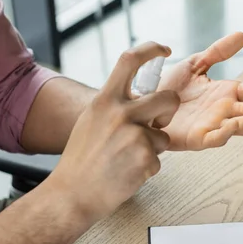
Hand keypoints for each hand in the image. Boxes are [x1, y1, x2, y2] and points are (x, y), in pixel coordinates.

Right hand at [46, 42, 179, 220]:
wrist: (72, 194)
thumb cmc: (81, 160)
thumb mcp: (92, 121)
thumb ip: (114, 106)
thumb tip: (139, 97)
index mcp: (105, 100)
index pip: (129, 60)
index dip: (151, 49)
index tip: (164, 49)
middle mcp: (120, 113)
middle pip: (168, 98)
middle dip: (170, 111)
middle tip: (160, 123)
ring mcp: (134, 136)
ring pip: (164, 136)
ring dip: (153, 149)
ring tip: (127, 159)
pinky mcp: (145, 158)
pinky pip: (159, 160)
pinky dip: (146, 169)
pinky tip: (126, 173)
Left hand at [158, 32, 242, 150]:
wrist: (142, 104)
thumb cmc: (168, 88)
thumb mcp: (195, 64)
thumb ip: (218, 52)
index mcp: (227, 94)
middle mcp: (224, 111)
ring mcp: (213, 126)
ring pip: (241, 125)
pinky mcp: (198, 138)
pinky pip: (216, 138)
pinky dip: (227, 132)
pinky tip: (236, 123)